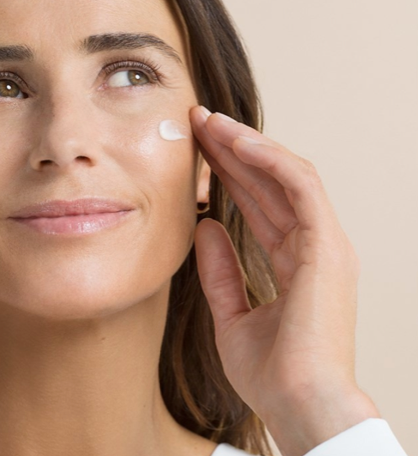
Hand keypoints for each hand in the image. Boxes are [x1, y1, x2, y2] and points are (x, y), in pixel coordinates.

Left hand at [189, 106, 379, 455]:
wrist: (297, 403)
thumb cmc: (271, 373)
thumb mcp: (232, 315)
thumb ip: (221, 271)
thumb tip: (205, 228)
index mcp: (297, 264)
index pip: (260, 205)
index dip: (228, 175)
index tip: (197, 151)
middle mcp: (314, 247)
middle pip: (269, 184)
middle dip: (232, 150)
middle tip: (198, 122)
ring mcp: (324, 243)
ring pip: (285, 174)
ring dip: (247, 145)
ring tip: (210, 121)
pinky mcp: (327, 244)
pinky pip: (300, 185)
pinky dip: (269, 159)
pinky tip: (236, 141)